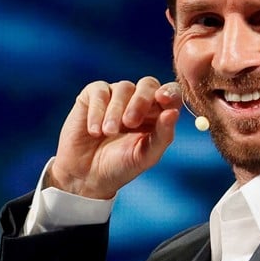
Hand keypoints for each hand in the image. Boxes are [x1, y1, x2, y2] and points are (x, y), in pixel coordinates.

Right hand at [48, 77, 181, 198]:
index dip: (170, 92)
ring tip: (109, 132)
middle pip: (148, 84)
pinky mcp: (92, 96)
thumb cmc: (120, 165)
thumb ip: (163, 135)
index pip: (171, 93)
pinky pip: (99, 91)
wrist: (86, 176)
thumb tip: (173, 113)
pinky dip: (98, 110)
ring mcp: (116, 95)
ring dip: (116, 111)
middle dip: (141, 101)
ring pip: (124, 88)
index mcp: (158, 113)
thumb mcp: (145, 156)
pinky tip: (95, 131)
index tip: (163, 98)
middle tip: (131, 122)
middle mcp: (139, 100)